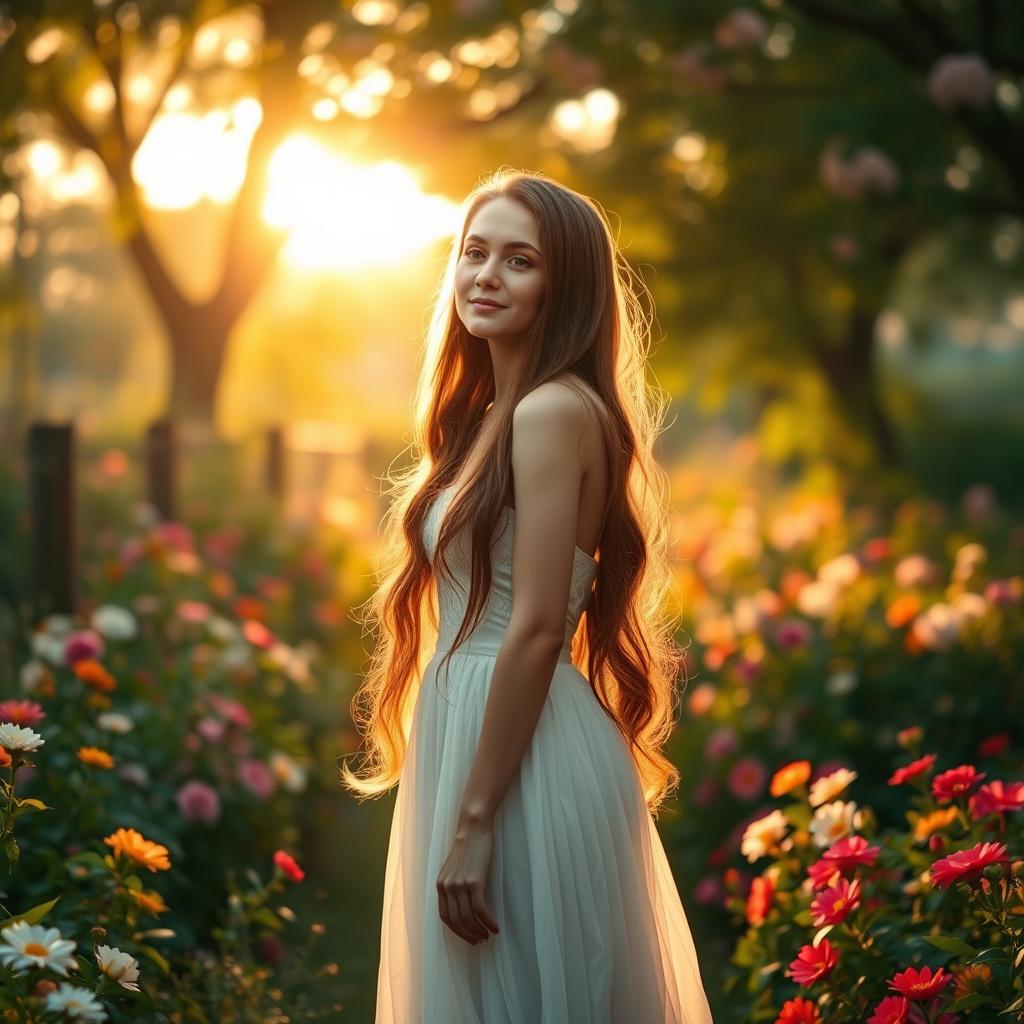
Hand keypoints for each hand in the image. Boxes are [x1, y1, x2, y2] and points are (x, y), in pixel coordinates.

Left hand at [436, 822, 500, 945]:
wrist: (473, 828)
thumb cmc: (468, 846)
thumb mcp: (454, 868)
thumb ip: (453, 884)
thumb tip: (461, 904)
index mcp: (440, 885)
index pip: (445, 917)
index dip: (456, 930)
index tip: (467, 936)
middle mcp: (448, 887)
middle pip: (457, 921)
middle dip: (468, 934)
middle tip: (479, 941)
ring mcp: (460, 885)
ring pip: (469, 918)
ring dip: (480, 930)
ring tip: (488, 934)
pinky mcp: (475, 882)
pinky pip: (480, 910)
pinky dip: (488, 922)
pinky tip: (495, 927)